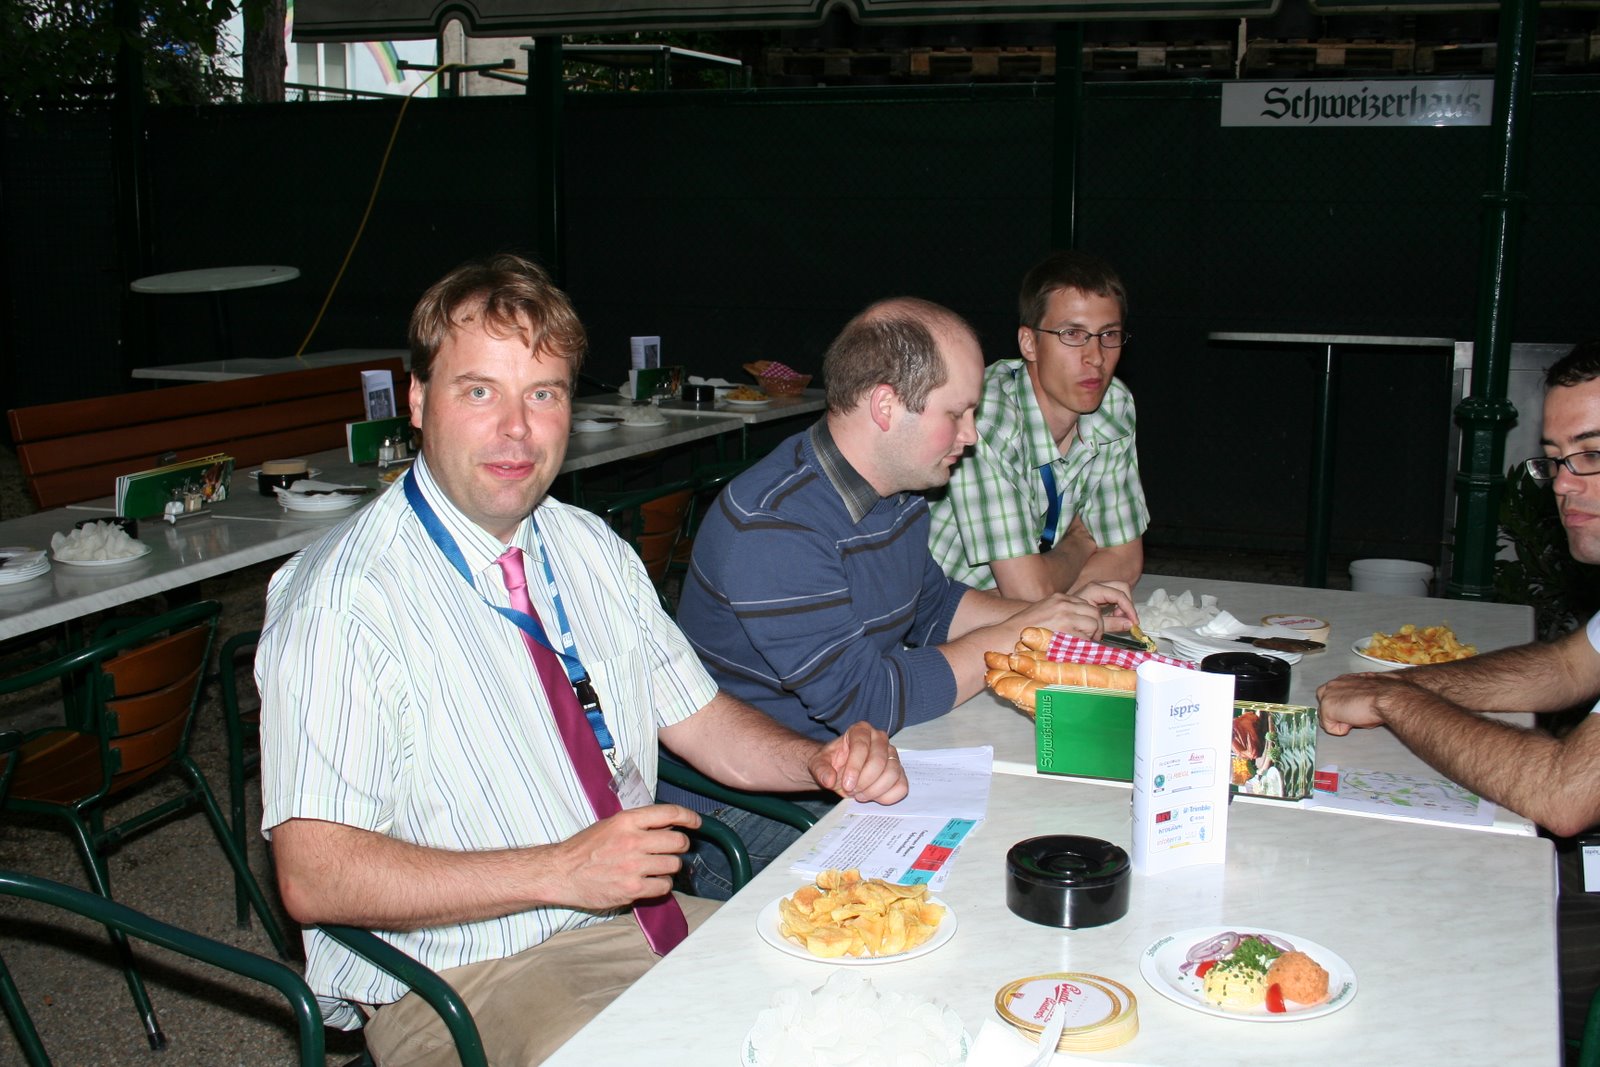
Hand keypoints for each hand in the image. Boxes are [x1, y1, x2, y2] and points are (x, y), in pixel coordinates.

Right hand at [550, 804, 699, 908]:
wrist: (562, 872)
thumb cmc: (585, 848)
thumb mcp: (611, 825)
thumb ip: (639, 824)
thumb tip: (668, 826)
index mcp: (627, 821)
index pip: (669, 813)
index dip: (689, 817)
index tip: (696, 822)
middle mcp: (633, 841)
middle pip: (678, 842)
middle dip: (680, 846)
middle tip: (673, 849)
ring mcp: (633, 866)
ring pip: (673, 865)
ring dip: (669, 867)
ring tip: (656, 867)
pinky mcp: (632, 888)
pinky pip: (663, 886)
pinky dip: (661, 884)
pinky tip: (650, 881)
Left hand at [810, 722, 908, 805]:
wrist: (839, 772)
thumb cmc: (832, 764)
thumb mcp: (818, 764)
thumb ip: (821, 770)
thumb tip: (828, 780)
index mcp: (860, 730)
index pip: (862, 746)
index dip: (855, 768)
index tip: (847, 784)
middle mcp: (880, 738)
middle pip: (879, 761)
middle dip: (864, 781)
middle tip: (851, 791)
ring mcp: (892, 755)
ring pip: (893, 774)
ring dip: (875, 790)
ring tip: (859, 794)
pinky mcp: (899, 772)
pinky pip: (901, 786)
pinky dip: (887, 796)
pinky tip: (873, 797)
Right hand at [1003, 592, 1111, 640]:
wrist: (1008, 637)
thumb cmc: (1023, 629)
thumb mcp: (1043, 611)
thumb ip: (1059, 613)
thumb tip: (1076, 623)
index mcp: (1059, 598)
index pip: (1085, 604)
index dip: (1088, 618)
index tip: (1085, 629)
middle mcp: (1064, 604)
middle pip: (1094, 612)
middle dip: (1096, 626)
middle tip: (1091, 638)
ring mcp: (1066, 617)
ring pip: (1095, 623)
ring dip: (1093, 635)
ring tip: (1083, 644)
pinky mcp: (1067, 631)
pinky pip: (1088, 638)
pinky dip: (1086, 646)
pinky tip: (1076, 650)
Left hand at [1070, 581, 1137, 630]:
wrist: (1055, 617)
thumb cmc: (1071, 621)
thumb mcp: (1093, 624)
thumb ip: (1112, 623)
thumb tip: (1130, 624)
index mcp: (1094, 590)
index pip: (1119, 594)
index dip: (1129, 608)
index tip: (1134, 622)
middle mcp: (1096, 585)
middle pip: (1122, 587)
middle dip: (1127, 604)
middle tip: (1125, 619)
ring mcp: (1097, 587)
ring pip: (1120, 590)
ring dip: (1123, 605)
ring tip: (1117, 619)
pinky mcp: (1098, 592)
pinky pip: (1114, 595)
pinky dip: (1118, 605)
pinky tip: (1113, 617)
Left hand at [1316, 673, 1412, 735]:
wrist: (1386, 698)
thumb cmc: (1383, 696)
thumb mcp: (1367, 694)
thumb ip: (1355, 697)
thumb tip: (1356, 706)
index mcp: (1343, 680)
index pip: (1332, 694)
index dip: (1341, 706)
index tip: (1352, 710)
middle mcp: (1332, 685)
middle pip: (1324, 704)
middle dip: (1336, 713)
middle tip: (1353, 717)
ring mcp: (1327, 697)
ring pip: (1325, 716)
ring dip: (1339, 721)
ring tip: (1355, 718)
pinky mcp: (1326, 709)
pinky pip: (1329, 727)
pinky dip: (1340, 730)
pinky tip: (1352, 723)